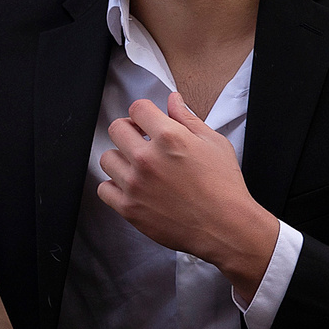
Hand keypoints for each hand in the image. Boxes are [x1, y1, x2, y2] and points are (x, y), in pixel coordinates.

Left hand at [96, 92, 280, 297]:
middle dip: (129, 130)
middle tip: (141, 140)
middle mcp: (147, 158)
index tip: (148, 121)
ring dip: (121, 158)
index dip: (144, 112)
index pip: (137, 108)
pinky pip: (104, 189)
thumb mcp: (213, 143)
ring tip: (138, 166)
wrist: (225, 227)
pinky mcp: (129, 208)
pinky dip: (114, 186)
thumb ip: (188, 119)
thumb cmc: (224, 187)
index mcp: (168, 137)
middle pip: (116, 129)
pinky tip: (132, 186)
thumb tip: (173, 100)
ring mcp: (135, 184)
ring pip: (107, 158)